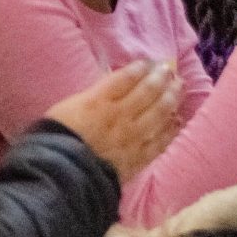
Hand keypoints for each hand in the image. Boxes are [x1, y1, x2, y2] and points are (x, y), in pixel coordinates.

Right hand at [43, 60, 182, 181]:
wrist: (63, 174)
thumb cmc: (58, 136)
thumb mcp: (69, 106)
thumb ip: (92, 96)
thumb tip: (111, 86)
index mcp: (99, 101)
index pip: (126, 78)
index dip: (140, 68)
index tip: (148, 62)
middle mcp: (120, 116)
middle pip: (147, 92)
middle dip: (160, 78)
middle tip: (169, 70)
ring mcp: (133, 137)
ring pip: (159, 114)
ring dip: (171, 98)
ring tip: (179, 87)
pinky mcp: (139, 158)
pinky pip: (160, 141)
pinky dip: (170, 130)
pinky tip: (177, 121)